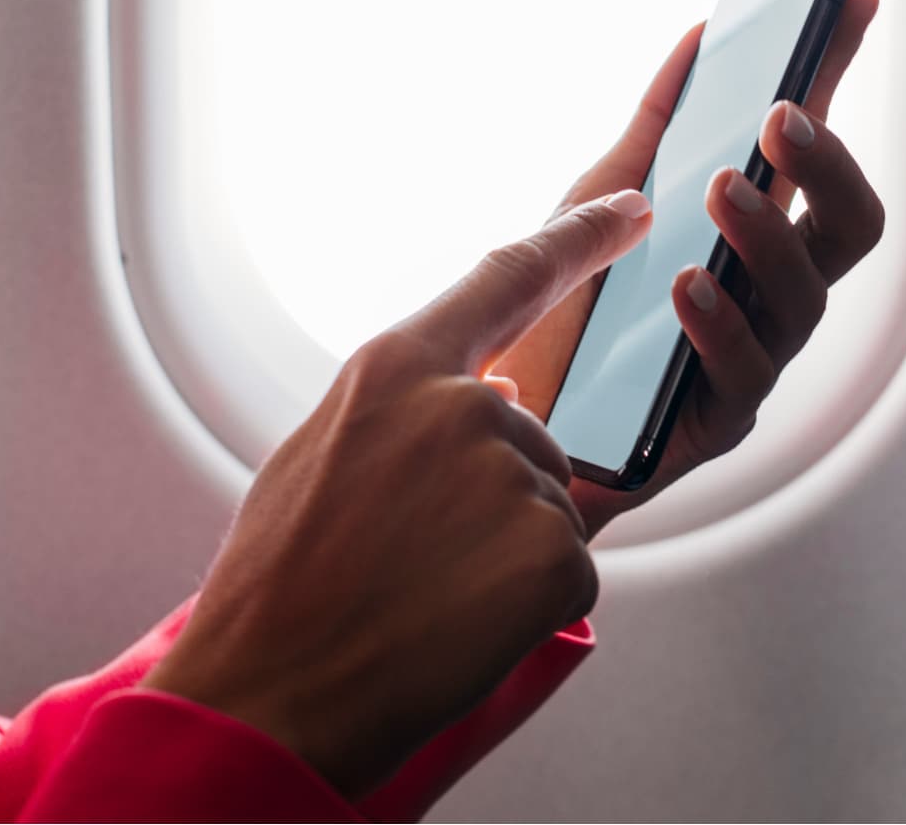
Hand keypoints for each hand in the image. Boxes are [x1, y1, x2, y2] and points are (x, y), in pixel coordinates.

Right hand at [142, 191, 654, 798]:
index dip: (582, 237)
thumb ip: (413, 408)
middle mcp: (466, 405)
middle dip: (490, 494)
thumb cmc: (280, 584)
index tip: (636, 208)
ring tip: (422, 593)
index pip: (511, 276)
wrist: (269, 697)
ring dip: (503, 553)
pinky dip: (525, 603)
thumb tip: (505, 392)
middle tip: (411, 558)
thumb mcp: (321, 456)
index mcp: (396, 367)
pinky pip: (565, 567)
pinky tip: (460, 622)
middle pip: (529, 433)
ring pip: (546, 506)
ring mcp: (515, 475)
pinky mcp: (556, 551)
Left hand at [492, 0, 884, 535]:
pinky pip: (741, 376)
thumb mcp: (597, 202)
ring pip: (805, 300)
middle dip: (828, 166)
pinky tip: (690, 283)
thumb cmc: (565, 316)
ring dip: (768, 235)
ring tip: (724, 189)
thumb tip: (700, 37)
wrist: (501, 437)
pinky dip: (720, 323)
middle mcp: (768, 298)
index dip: (839, 76)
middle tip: (779, 119)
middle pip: (850, 231)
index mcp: (754, 239)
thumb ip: (657, 128)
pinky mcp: (713, 428)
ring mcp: (750, 362)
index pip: (815, 151)